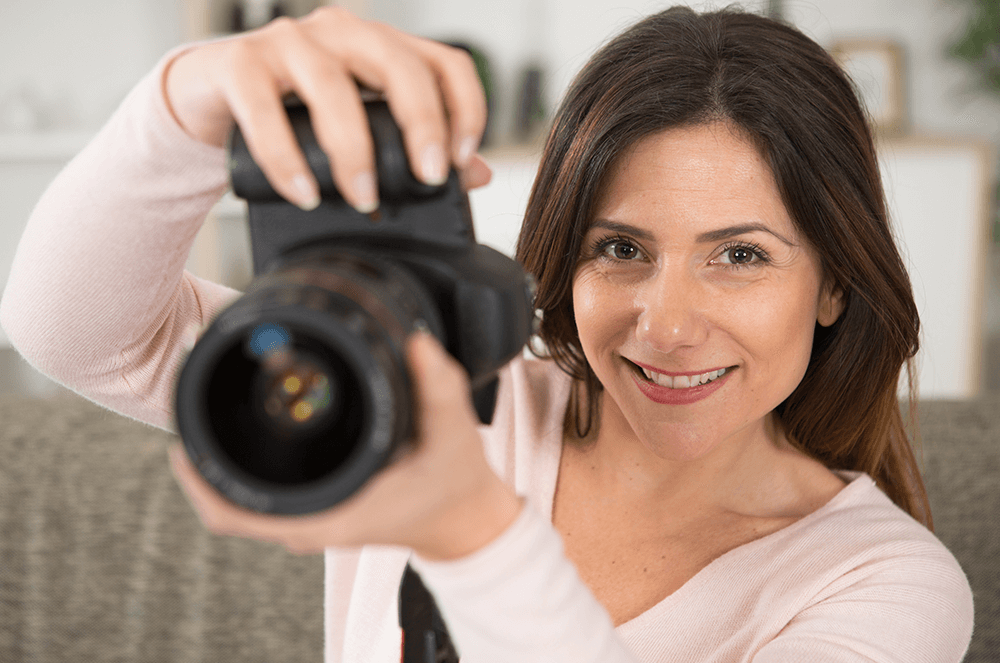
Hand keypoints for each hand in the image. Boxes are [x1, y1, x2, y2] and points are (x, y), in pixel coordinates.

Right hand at [163, 6, 491, 211]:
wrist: (211, 98)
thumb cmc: (294, 111)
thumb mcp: (361, 128)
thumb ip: (415, 147)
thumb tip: (477, 176)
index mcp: (381, 48)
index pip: (445, 62)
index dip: (465, 108)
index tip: (461, 160)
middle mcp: (341, 34)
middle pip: (398, 64)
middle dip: (422, 124)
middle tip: (427, 177)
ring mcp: (289, 42)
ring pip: (333, 86)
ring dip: (354, 150)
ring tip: (363, 197)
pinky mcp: (240, 63)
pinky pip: (264, 108)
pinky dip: (286, 157)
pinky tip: (305, 192)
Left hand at [168, 331, 522, 560]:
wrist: (466, 521)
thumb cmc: (455, 487)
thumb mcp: (452, 434)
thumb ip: (438, 386)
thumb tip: (416, 340)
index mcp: (331, 515)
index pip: (238, 514)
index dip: (198, 478)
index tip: (180, 437)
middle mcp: (313, 522)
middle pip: (228, 504)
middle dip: (201, 457)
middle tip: (190, 401)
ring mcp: (312, 517)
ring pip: (242, 500)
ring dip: (220, 459)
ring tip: (207, 407)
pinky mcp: (318, 506)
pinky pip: (262, 494)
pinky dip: (244, 465)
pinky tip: (243, 426)